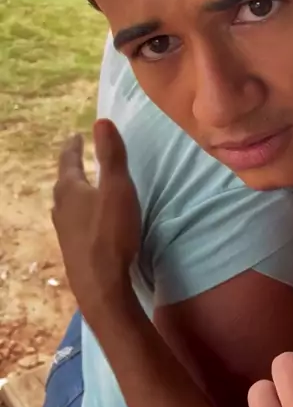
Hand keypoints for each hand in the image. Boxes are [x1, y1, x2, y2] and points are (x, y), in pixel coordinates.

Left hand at [52, 119, 141, 325]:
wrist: (101, 286)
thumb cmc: (111, 233)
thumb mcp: (117, 188)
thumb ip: (111, 155)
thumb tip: (101, 121)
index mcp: (69, 190)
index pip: (69, 161)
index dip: (74, 146)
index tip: (76, 135)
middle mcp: (60, 209)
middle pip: (64, 183)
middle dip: (72, 170)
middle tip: (78, 158)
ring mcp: (64, 232)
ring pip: (66, 205)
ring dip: (75, 193)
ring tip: (84, 188)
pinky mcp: (72, 251)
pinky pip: (74, 223)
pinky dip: (80, 213)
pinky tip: (89, 222)